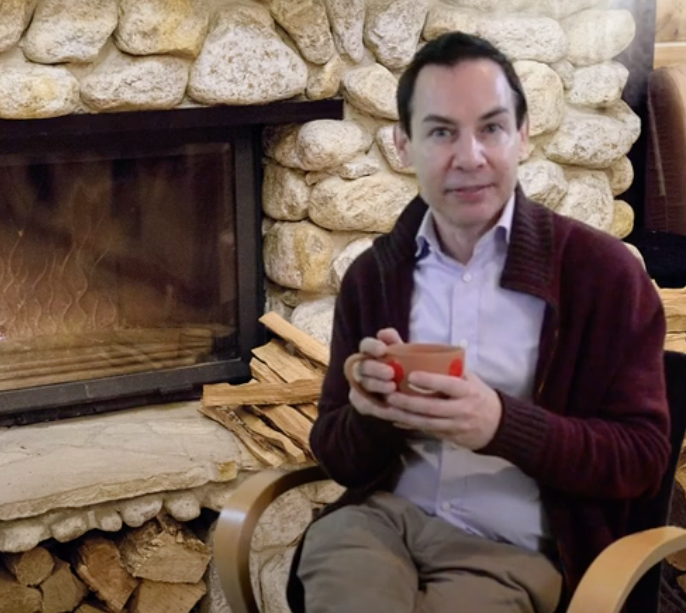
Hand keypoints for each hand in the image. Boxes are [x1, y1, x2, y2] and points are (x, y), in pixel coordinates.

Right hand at [348, 328, 402, 416]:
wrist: (408, 396)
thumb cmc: (407, 371)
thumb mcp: (406, 356)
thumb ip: (396, 344)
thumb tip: (386, 334)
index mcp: (371, 353)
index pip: (366, 345)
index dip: (372, 346)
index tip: (382, 350)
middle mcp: (361, 368)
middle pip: (363, 366)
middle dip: (375, 369)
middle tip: (390, 373)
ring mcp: (360, 386)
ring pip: (363, 385)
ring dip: (377, 385)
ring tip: (393, 388)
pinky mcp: (361, 403)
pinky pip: (366, 404)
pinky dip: (378, 406)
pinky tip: (392, 406)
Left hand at [384, 369, 502, 449]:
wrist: (498, 425)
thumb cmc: (479, 395)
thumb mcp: (471, 379)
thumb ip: (452, 369)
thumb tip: (426, 352)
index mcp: (468, 391)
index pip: (448, 385)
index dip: (430, 381)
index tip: (411, 375)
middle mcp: (462, 410)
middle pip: (432, 408)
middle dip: (409, 403)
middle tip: (389, 395)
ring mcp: (455, 426)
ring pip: (426, 423)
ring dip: (404, 416)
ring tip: (387, 408)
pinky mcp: (449, 437)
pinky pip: (427, 431)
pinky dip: (410, 426)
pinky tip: (395, 420)